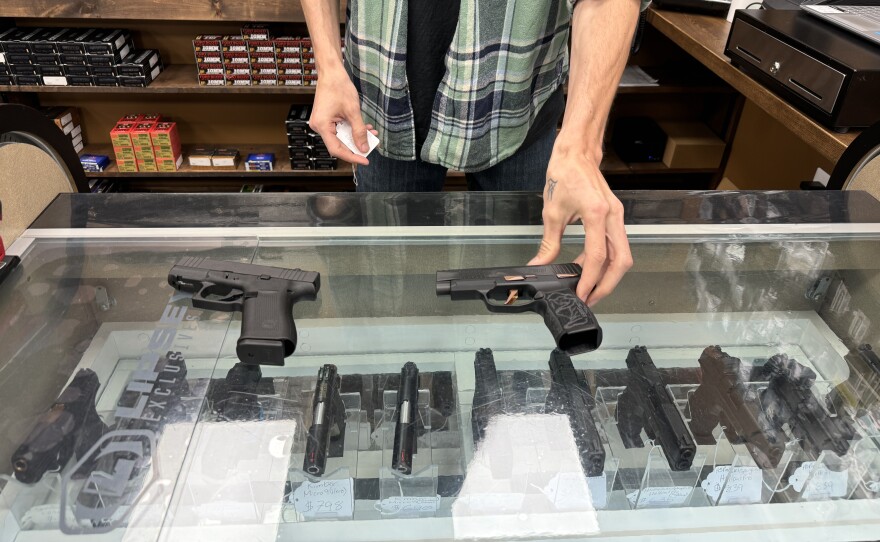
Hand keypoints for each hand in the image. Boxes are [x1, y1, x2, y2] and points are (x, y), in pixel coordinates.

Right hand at [309, 69, 377, 165]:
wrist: (331, 73)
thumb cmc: (339, 87)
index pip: (337, 149)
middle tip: (371, 146)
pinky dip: (352, 130)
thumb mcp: (353, 111)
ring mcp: (322, 124)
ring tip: (371, 134)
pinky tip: (364, 127)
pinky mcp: (326, 120)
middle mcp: (319, 127)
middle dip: (356, 145)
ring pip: (341, 137)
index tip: (364, 160)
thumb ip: (359, 131)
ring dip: (356, 137)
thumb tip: (363, 148)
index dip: (352, 156)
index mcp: (322, 126)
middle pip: (339, 144)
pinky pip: (340, 130)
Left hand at [528, 146, 631, 305]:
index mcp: (597, 214)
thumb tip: (540, 266)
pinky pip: (615, 245)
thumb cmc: (564, 174)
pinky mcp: (615, 217)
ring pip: (621, 255)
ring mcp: (617, 216)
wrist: (576, 154)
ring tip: (587, 288)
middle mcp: (613, 216)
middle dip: (607, 284)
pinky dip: (604, 260)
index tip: (582, 294)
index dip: (590, 279)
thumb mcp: (551, 212)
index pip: (598, 256)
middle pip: (621, 261)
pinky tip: (586, 268)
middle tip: (590, 299)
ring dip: (607, 275)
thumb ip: (548, 244)